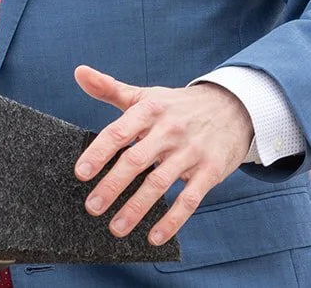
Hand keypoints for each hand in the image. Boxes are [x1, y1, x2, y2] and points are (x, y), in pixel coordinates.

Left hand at [73, 66, 252, 245]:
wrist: (232, 107)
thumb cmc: (177, 106)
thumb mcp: (146, 95)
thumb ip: (110, 88)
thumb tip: (79, 73)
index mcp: (149, 110)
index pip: (119, 132)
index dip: (99, 152)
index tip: (81, 173)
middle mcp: (169, 130)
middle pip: (136, 160)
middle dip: (112, 185)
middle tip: (92, 207)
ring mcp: (191, 151)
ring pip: (160, 183)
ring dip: (137, 208)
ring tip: (116, 227)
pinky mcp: (210, 171)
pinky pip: (189, 199)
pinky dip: (172, 220)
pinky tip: (154, 236)